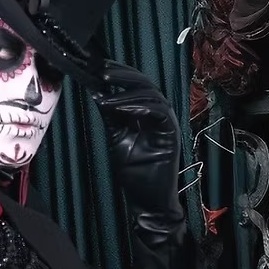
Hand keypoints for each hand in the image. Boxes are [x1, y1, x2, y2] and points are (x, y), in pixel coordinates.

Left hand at [92, 61, 180, 213]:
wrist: (148, 201)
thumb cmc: (134, 174)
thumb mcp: (117, 138)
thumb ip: (112, 117)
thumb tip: (98, 93)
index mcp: (146, 114)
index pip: (135, 85)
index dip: (119, 73)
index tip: (97, 67)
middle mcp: (158, 115)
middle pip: (144, 84)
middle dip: (122, 74)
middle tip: (102, 71)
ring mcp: (167, 123)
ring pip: (152, 94)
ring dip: (127, 91)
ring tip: (106, 90)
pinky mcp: (171, 134)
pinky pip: (160, 112)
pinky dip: (140, 106)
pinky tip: (123, 107)